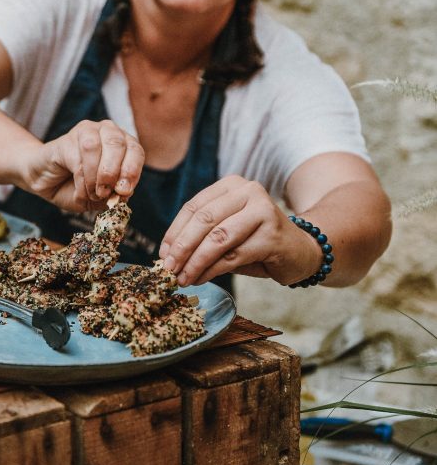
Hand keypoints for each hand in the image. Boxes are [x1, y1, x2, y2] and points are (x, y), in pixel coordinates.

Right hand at [23, 119, 144, 212]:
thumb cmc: (76, 186)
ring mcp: (86, 131)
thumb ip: (113, 195)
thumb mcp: (100, 198)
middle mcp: (107, 132)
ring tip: (91, 193)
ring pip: (94, 148)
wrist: (46, 182)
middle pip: (117, 144)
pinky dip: (81, 179)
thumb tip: (123, 194)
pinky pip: (77, 157)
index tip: (124, 191)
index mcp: (123, 144)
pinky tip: (80, 190)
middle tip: (105, 193)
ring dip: (94, 176)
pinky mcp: (66, 139)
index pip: (136, 151)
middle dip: (112, 173)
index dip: (132, 171)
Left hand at [158, 175, 322, 286]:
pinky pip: (233, 255)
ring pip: (217, 238)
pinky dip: (211, 270)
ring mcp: (263, 211)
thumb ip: (202, 237)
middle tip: (168, 269)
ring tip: (182, 278)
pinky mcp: (272, 235)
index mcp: (232, 185)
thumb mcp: (226, 233)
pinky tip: (200, 279)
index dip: (175, 232)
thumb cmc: (257, 243)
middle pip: (204, 219)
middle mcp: (248, 191)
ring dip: (195, 262)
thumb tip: (168, 256)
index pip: (195, 206)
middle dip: (182, 247)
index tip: (162, 254)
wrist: (301, 251)